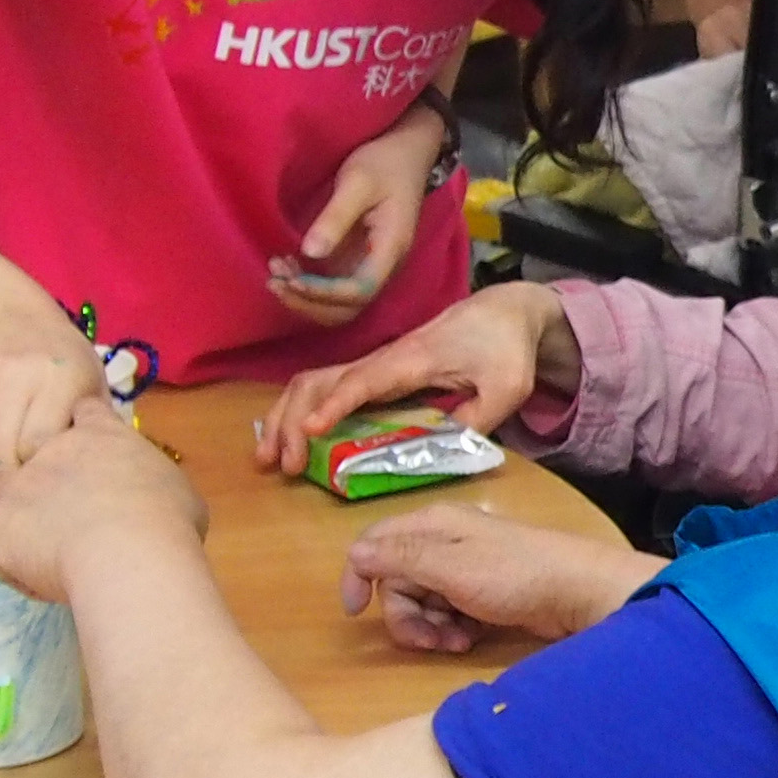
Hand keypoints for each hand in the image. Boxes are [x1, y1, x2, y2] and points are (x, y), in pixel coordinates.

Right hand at [0, 322, 109, 524]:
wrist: (7, 319)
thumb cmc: (65, 365)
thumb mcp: (92, 388)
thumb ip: (95, 433)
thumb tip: (99, 499)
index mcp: (58, 376)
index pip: (40, 447)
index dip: (43, 490)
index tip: (55, 523)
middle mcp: (12, 376)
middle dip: (8, 509)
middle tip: (22, 543)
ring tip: (0, 536)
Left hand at [0, 414, 205, 602]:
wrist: (126, 554)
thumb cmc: (165, 518)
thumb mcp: (177, 488)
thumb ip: (152, 482)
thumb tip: (155, 501)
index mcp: (97, 434)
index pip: (83, 411)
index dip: (87, 431)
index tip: (98, 457)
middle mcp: (48, 450)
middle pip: (40, 456)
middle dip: (53, 483)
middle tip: (82, 519)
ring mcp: (16, 489)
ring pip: (15, 505)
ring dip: (32, 528)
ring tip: (64, 559)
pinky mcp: (0, 531)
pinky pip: (7, 554)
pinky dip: (27, 571)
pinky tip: (56, 585)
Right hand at [255, 280, 572, 472]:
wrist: (503, 312)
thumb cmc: (505, 348)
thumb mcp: (508, 387)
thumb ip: (480, 418)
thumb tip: (442, 448)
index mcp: (412, 361)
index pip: (363, 381)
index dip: (335, 405)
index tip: (310, 431)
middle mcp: (383, 361)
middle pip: (319, 381)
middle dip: (292, 421)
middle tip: (283, 465)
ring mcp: (374, 366)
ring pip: (313, 383)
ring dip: (285, 418)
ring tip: (270, 459)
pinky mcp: (375, 374)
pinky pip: (326, 389)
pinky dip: (301, 412)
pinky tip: (290, 441)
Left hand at [269, 107, 443, 328]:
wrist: (405, 152)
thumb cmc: (384, 162)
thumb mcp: (358, 182)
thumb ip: (336, 217)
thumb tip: (310, 253)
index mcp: (391, 249)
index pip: (359, 291)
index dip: (324, 293)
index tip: (292, 278)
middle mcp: (383, 266)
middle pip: (349, 308)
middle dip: (309, 303)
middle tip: (274, 283)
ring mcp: (369, 264)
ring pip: (339, 303)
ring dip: (305, 297)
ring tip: (274, 274)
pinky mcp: (356, 258)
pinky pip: (332, 286)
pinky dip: (307, 284)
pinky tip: (285, 265)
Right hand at [340, 500, 653, 651]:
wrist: (581, 592)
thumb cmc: (516, 575)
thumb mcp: (451, 568)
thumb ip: (400, 559)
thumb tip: (354, 553)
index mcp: (432, 525)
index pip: (373, 544)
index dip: (358, 577)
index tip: (355, 614)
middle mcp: (445, 542)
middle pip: (397, 581)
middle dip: (406, 615)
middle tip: (429, 639)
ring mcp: (466, 568)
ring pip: (423, 602)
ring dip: (431, 628)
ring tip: (457, 641)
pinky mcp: (485, 593)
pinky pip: (450, 613)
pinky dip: (453, 629)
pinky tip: (471, 639)